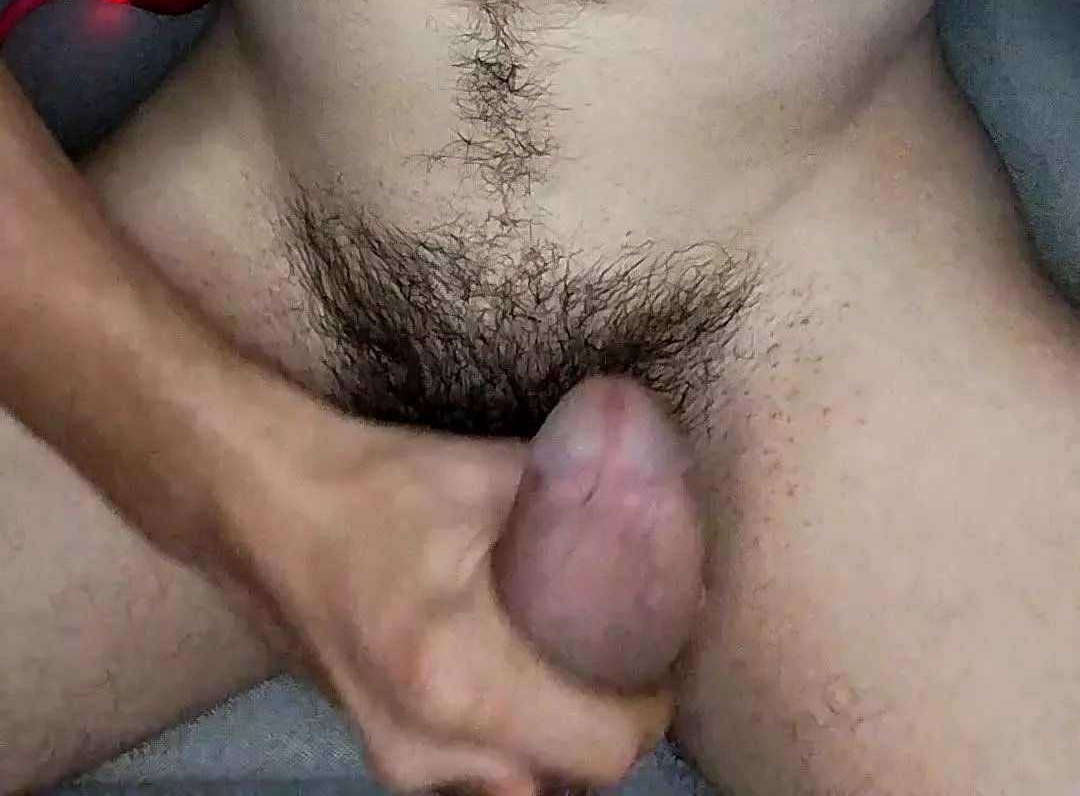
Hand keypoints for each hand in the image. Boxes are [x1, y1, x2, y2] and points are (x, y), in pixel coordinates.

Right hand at [202, 376, 695, 795]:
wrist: (262, 504)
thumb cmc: (374, 486)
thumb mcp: (489, 474)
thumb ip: (579, 495)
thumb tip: (665, 517)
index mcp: (461, 680)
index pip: (599, 750)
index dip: (647, 708)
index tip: (658, 655)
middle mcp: (427, 746)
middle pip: (566, 786)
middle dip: (606, 733)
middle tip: (626, 665)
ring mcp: (394, 761)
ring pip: (515, 793)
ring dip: (558, 752)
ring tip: (578, 682)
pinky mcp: (375, 751)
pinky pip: (470, 782)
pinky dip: (508, 753)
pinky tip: (519, 693)